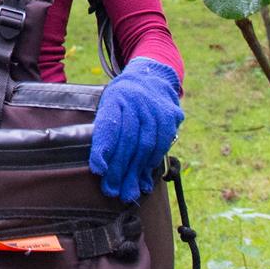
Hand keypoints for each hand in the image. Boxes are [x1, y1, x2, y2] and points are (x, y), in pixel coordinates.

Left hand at [88, 58, 182, 203]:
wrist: (153, 77)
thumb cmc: (124, 98)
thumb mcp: (110, 105)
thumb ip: (107, 130)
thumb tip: (101, 167)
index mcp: (116, 98)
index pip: (109, 126)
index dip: (103, 149)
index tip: (98, 170)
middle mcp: (136, 101)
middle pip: (127, 140)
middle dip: (119, 169)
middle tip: (112, 191)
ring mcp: (155, 108)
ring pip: (145, 146)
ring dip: (136, 173)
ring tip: (128, 192)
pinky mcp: (171, 116)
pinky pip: (161, 145)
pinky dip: (152, 163)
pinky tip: (144, 178)